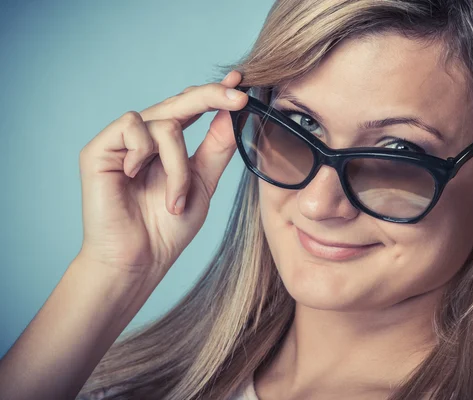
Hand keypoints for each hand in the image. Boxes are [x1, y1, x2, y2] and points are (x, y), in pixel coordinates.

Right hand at [76, 71, 247, 281]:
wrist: (140, 261)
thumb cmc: (169, 228)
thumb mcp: (203, 183)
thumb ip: (217, 148)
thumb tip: (235, 113)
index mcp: (168, 145)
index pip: (192, 109)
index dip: (216, 94)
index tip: (241, 83)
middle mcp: (145, 138)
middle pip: (180, 102)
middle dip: (211, 96)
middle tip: (238, 97)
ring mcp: (121, 142)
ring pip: (164, 124)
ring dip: (177, 166)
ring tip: (174, 202)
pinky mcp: (99, 148)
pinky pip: (133, 127)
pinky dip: (145, 154)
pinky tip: (136, 177)